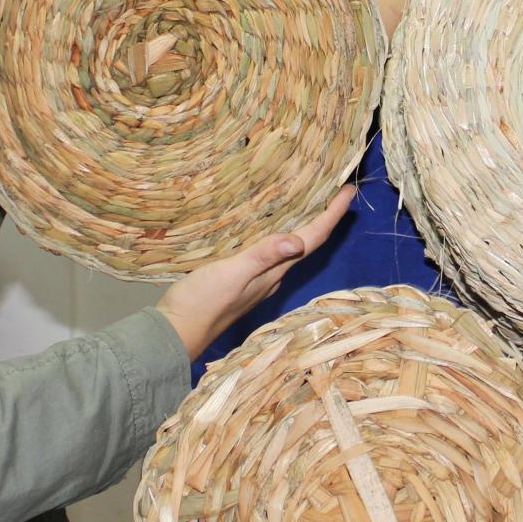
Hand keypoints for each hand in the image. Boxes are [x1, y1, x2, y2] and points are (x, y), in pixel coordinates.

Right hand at [155, 185, 352, 358]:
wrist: (174, 331)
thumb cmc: (202, 303)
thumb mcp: (232, 274)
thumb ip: (262, 256)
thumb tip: (298, 241)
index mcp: (274, 272)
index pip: (310, 240)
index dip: (331, 215)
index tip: (348, 191)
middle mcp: (271, 276)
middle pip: (306, 242)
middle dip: (322, 217)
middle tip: (334, 190)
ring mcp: (256, 279)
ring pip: (288, 247)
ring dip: (302, 224)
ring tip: (309, 201)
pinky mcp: (238, 279)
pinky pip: (267, 251)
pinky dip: (275, 233)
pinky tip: (266, 225)